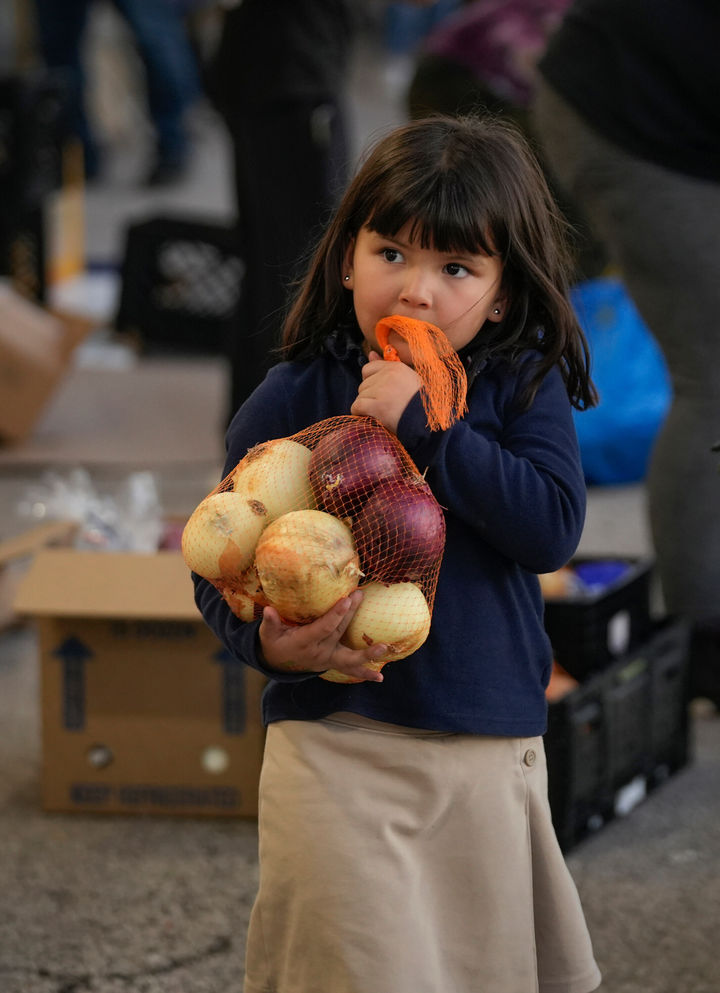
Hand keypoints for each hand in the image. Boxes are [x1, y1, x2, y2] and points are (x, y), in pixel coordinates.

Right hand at [258, 589, 386, 682]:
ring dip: (367, 654)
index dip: (335, 615)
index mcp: (304, 642)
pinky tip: (380, 677)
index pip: (323, 628)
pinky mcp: (334, 663)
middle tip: (359, 596)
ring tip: (384, 648)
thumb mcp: (268, 634)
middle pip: (338, 632)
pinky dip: (365, 673)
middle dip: (350, 614)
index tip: (346, 599)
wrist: (278, 664)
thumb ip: (270, 623)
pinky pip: (351, 669)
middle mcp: (319, 652)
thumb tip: (269, 610)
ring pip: (350, 657)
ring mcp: (328, 660)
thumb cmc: (274, 643)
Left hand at [351, 351, 420, 432]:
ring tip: (382, 413)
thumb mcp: (407, 379)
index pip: (368, 369)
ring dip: (366, 406)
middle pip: (363, 384)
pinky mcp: (377, 406)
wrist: (426, 422)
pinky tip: (370, 417)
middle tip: (384, 405)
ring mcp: (382, 390)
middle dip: (370, 396)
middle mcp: (388, 376)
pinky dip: (359, 413)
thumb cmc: (419, 402)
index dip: (371, 382)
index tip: (380, 393)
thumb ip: (386, 366)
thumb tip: (370, 353)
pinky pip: (356, 406)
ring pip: (360, 396)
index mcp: (396, 367)